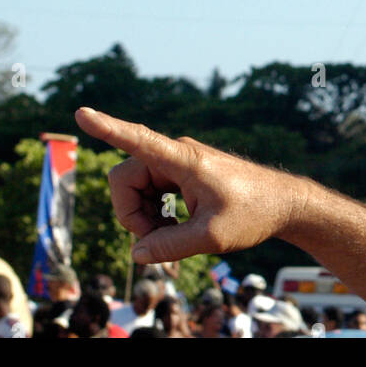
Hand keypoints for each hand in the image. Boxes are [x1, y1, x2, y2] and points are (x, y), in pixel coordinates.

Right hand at [74, 107, 301, 262]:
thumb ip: (171, 246)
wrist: (284, 204)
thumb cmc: (254, 214)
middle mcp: (176, 155)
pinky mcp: (182, 174)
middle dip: (131, 214)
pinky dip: (155, 214)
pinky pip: (149, 192)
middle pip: (125, 180)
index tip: (81, 113)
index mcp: (183, 160)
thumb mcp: (212, 237)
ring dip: (144, 217)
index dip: (107, 128)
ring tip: (172, 236)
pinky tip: (175, 228)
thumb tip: (137, 253)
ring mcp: (178, 164)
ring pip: (135, 188)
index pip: (137, 140)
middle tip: (157, 240)